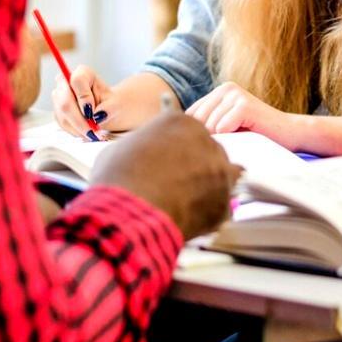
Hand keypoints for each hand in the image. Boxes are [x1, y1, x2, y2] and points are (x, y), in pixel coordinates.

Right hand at [52, 64, 112, 137]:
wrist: (106, 110)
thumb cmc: (111, 104)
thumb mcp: (116, 104)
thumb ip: (109, 108)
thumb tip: (98, 115)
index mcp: (82, 73)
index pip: (77, 81)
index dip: (84, 99)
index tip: (93, 114)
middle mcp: (66, 82)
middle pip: (65, 101)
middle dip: (80, 120)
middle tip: (93, 131)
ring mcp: (58, 97)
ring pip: (63, 115)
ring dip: (79, 128)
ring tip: (94, 132)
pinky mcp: (57, 111)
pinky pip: (63, 124)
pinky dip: (76, 131)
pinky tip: (87, 131)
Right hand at [90, 107, 238, 238]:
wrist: (128, 214)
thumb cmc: (117, 179)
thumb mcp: (122, 148)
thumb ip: (142, 146)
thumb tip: (140, 153)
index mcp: (181, 122)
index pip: (189, 131)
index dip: (180, 148)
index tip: (175, 159)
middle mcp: (207, 141)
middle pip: (208, 152)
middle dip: (197, 167)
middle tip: (178, 184)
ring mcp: (219, 172)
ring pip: (224, 175)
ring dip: (211, 185)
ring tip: (190, 201)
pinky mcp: (224, 202)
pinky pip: (222, 206)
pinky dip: (210, 213)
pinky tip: (191, 219)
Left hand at [187, 82, 297, 145]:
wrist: (288, 134)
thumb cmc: (257, 135)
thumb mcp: (227, 127)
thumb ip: (207, 125)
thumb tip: (176, 132)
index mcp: (219, 92)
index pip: (191, 114)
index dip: (196, 132)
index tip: (208, 143)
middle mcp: (226, 88)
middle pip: (198, 120)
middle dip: (209, 136)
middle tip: (230, 142)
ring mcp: (235, 94)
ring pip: (210, 125)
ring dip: (224, 138)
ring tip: (240, 138)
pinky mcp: (244, 104)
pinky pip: (223, 126)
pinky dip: (232, 136)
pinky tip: (246, 133)